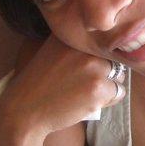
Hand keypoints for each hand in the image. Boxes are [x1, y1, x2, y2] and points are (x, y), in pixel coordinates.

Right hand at [0, 33, 125, 136]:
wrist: (24, 109)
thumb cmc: (40, 81)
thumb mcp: (53, 50)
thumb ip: (76, 42)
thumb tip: (107, 37)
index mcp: (74, 36)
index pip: (106, 39)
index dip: (103, 53)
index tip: (93, 64)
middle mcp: (85, 48)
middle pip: (115, 58)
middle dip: (108, 70)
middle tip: (87, 81)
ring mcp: (94, 68)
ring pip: (120, 75)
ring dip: (110, 85)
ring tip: (88, 91)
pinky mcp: (99, 89)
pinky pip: (119, 92)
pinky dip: (109, 99)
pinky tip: (89, 101)